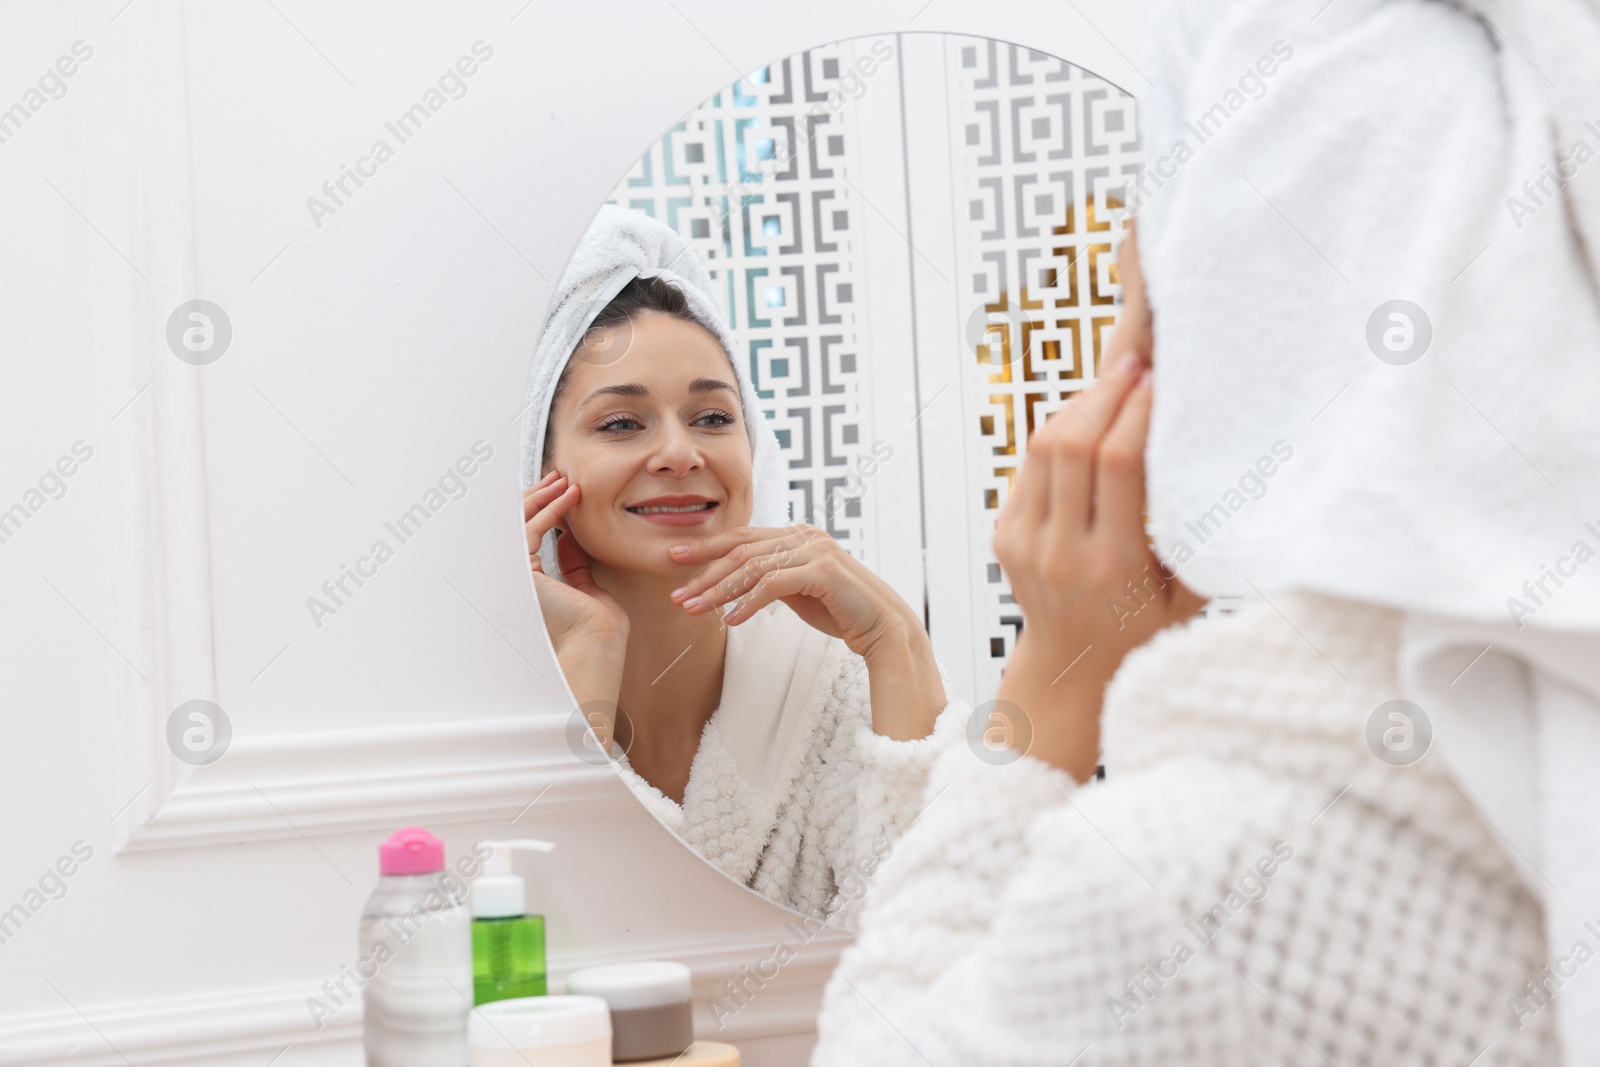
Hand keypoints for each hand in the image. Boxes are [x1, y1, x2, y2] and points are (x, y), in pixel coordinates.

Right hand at [524, 471, 628, 707]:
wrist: (597, 642)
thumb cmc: (597, 626)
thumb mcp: (585, 586)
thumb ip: (572, 563)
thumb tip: (567, 537)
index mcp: (532, 586)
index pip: (530, 540)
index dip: (544, 512)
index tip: (562, 494)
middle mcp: (519, 581)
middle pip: (518, 528)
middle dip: (538, 499)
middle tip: (558, 478)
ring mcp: (516, 577)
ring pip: (520, 524)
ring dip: (542, 498)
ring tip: (563, 481)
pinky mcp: (522, 572)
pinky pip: (531, 530)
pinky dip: (549, 509)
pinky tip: (568, 498)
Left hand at [666, 524, 918, 659]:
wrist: (882, 627)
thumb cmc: (840, 610)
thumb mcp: (798, 589)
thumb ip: (772, 577)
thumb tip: (736, 580)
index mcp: (797, 535)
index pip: (742, 537)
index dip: (706, 547)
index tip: (674, 559)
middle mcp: (806, 535)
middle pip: (742, 550)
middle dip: (704, 572)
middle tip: (676, 593)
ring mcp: (816, 550)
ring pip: (753, 568)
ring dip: (718, 591)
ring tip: (693, 610)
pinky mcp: (824, 571)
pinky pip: (773, 585)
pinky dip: (747, 603)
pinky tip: (729, 621)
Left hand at [995, 353, 1200, 664]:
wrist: (1072, 664)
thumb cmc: (1142, 626)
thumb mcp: (1189, 592)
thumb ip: (1206, 537)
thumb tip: (1245, 467)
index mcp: (1113, 564)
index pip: (1118, 465)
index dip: (1138, 413)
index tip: (1161, 384)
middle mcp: (1062, 551)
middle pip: (1074, 444)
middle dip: (1106, 392)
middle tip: (1135, 363)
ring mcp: (1026, 542)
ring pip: (1043, 447)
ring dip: (1078, 404)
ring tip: (1112, 381)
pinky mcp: (1006, 534)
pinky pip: (1028, 465)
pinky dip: (1057, 433)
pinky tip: (1085, 417)